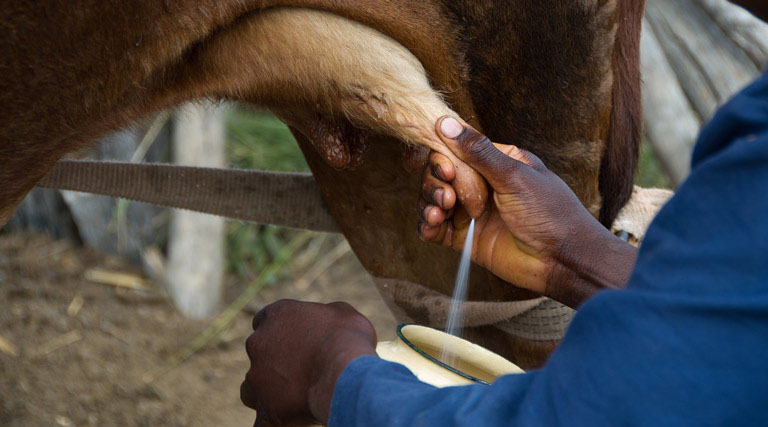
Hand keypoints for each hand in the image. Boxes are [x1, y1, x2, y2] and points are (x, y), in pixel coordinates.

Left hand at [241, 300, 377, 425]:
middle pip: (258, 353)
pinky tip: (283, 422)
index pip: (265, 319)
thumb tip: (329, 323)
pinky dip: (271, 422)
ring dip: (266, 392)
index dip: (280, 331)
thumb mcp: (343, 314)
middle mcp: (258, 343)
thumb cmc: (349, 339)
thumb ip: (326, 315)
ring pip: (251, 388)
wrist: (345, 372)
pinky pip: (262, 423)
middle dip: (275, 361)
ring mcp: (256, 379)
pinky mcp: (265, 411)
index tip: (296, 339)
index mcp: (276, 315)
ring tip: (292, 399)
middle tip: (302, 370)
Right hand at [417, 117, 636, 306]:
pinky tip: (433, 226)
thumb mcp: (515, 175)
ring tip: (439, 213)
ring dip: (428, 202)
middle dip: (434, 182)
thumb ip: (478, 152)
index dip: (438, 155)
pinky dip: (427, 226)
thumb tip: (445, 123)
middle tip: (448, 197)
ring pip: (433, 199)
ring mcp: (472, 211)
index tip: (435, 167)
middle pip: (439, 174)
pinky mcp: (466, 238)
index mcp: (495, 161)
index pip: (455, 149)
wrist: (563, 260)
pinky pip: (435, 228)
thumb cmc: (550, 212)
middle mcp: (481, 184)